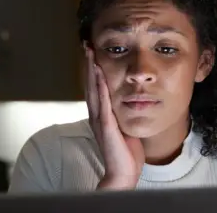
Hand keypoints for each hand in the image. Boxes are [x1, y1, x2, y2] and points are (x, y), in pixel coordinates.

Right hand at [84, 46, 144, 189]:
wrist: (123, 172)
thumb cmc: (126, 152)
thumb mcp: (125, 127)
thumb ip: (122, 113)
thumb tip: (130, 100)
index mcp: (102, 114)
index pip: (95, 87)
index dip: (92, 69)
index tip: (92, 51)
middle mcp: (97, 115)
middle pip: (90, 84)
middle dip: (88, 64)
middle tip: (86, 44)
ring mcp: (100, 120)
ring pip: (94, 90)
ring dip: (91, 71)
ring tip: (90, 53)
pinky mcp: (106, 127)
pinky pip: (103, 104)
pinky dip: (101, 88)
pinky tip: (100, 75)